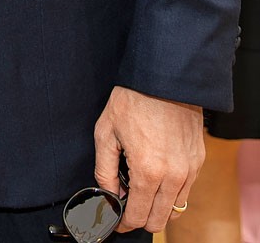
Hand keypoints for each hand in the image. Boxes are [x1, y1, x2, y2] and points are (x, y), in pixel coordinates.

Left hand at [94, 86, 202, 232]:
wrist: (164, 79)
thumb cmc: (132, 101)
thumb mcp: (106, 132)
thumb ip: (104, 169)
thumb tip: (109, 194)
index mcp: (148, 171)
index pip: (138, 216)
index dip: (124, 222)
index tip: (116, 220)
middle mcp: (173, 176)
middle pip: (158, 220)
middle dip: (141, 219)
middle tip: (126, 209)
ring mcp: (189, 170)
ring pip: (175, 209)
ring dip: (157, 208)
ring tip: (140, 194)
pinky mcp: (198, 161)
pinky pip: (186, 191)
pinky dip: (171, 194)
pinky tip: (157, 180)